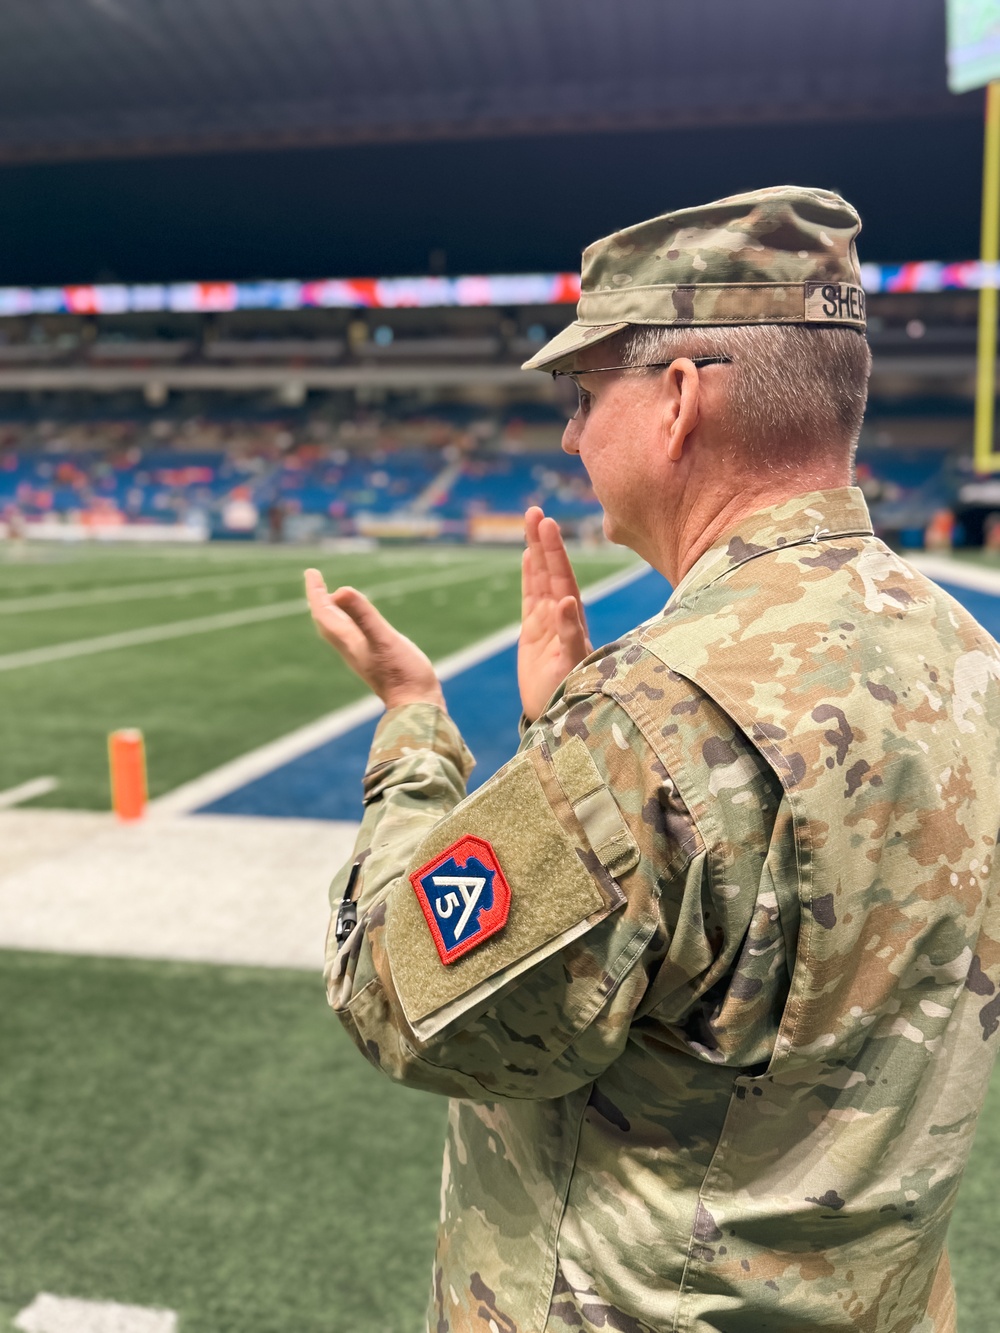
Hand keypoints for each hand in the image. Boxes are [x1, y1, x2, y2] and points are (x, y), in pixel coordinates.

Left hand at [305, 569, 445, 711]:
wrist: (415, 704)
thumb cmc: (402, 673)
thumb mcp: (383, 638)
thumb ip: (364, 615)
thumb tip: (339, 591)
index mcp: (349, 641)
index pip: (324, 612)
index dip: (316, 592)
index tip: (311, 573)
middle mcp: (351, 648)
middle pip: (327, 621)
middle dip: (320, 600)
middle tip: (316, 581)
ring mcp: (362, 655)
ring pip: (338, 630)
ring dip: (333, 612)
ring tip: (333, 598)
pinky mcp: (374, 660)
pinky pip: (352, 636)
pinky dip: (349, 623)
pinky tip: (359, 624)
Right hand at [519, 507, 590, 722]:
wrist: (558, 717)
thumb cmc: (570, 692)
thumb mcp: (571, 664)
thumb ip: (570, 634)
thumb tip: (565, 602)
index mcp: (571, 619)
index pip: (562, 578)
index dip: (555, 551)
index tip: (547, 525)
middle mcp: (560, 615)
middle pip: (551, 571)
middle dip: (544, 542)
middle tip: (535, 512)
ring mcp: (546, 622)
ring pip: (541, 579)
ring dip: (537, 552)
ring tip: (532, 522)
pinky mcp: (533, 633)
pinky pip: (530, 597)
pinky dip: (530, 576)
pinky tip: (528, 556)